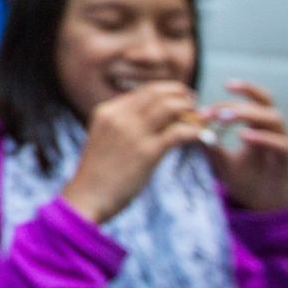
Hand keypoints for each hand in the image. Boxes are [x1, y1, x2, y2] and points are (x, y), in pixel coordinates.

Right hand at [60, 80, 201, 225]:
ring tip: (197, 119)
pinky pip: (178, 132)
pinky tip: (200, 135)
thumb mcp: (105, 138)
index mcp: (108, 111)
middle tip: (193, 103)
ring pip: (170, 107)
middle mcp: (119, 117)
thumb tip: (157, 118)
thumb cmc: (99, 172)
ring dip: (189, 110)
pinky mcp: (147, 152)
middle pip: (158, 93)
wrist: (88, 196)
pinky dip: (193, 131)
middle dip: (180, 94)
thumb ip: (125, 124)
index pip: (144, 90)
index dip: (167, 90)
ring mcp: (133, 133)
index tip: (180, 97)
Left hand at [202, 80, 287, 211]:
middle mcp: (273, 127)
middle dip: (235, 104)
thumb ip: (209, 146)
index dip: (228, 99)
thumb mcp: (221, 161)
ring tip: (224, 118)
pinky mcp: (287, 159)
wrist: (263, 202)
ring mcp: (283, 141)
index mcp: (258, 123)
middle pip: (263, 101)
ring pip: (274, 117)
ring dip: (249, 114)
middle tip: (212, 112)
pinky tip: (243, 136)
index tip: (205, 106)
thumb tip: (191, 129)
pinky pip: (280, 143)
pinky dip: (263, 137)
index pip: (251, 99)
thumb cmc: (244, 177)